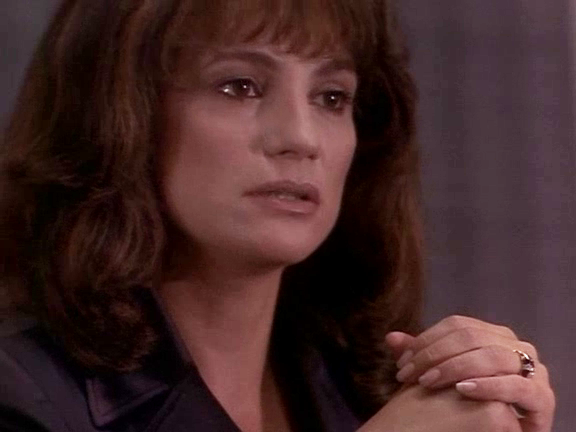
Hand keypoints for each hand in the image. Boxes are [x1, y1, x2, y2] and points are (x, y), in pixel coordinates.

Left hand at [385, 315, 554, 431]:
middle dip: (435, 354)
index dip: (426, 341)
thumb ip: (422, 357)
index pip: (456, 325)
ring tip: (430, 381)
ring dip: (456, 367)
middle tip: (411, 375)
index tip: (402, 363)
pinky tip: (464, 390)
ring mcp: (532, 370)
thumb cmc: (467, 405)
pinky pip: (518, 386)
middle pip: (471, 336)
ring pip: (493, 356)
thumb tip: (390, 337)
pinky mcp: (542, 398)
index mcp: (492, 335)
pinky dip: (490, 385)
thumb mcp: (441, 378)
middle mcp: (514, 345)